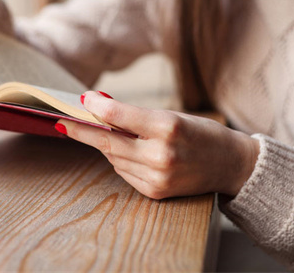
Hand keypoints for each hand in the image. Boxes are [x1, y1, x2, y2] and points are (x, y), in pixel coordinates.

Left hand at [56, 91, 259, 198]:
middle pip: (108, 141)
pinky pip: (124, 172)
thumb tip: (100, 110)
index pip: (120, 116)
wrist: (230, 165)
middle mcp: (161, 154)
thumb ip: (137, 116)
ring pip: (114, 157)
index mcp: (168, 128)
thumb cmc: (202, 134)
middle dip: (84, 131)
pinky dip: (121, 160)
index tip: (82, 101)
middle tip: (62, 122)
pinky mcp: (155, 192)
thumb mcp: (173, 116)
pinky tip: (130, 152)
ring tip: (107, 133)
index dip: (97, 107)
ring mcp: (157, 177)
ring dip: (107, 144)